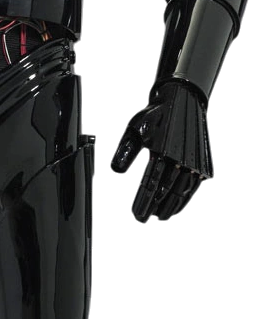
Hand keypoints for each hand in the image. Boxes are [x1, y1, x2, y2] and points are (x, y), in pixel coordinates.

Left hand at [112, 81, 212, 221]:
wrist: (182, 100)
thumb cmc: (156, 114)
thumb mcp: (137, 129)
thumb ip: (127, 150)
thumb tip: (117, 170)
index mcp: (164, 152)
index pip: (152, 184)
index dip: (144, 200)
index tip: (137, 213)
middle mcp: (180, 160)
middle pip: (166, 191)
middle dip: (154, 207)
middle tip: (143, 218)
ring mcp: (193, 162)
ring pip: (181, 191)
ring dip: (170, 205)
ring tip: (160, 215)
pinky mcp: (202, 163)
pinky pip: (192, 186)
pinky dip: (184, 197)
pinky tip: (176, 204)